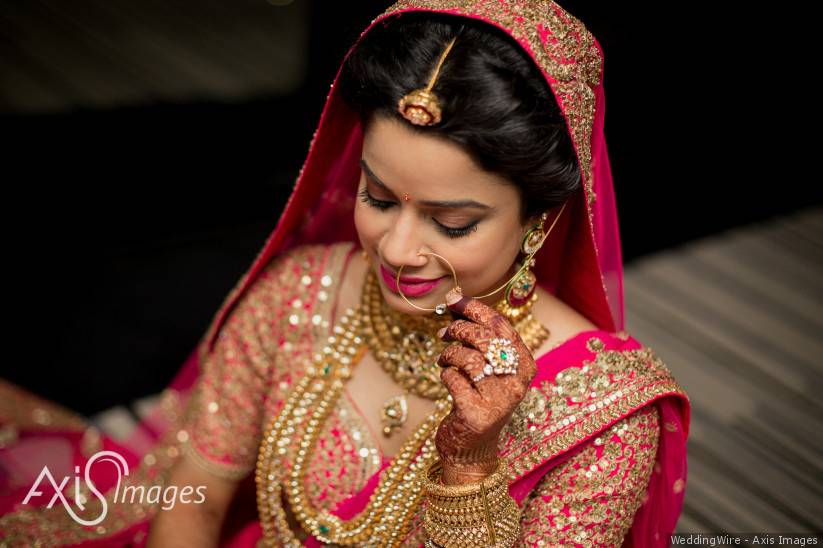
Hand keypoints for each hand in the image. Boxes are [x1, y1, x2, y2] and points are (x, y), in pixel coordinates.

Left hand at [434, 288, 537, 483]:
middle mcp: (517, 383)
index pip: (502, 326)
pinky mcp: (477, 414)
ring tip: (444, 358)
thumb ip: (478, 336)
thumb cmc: (478, 398)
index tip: (454, 299)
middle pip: (485, 339)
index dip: (476, 308)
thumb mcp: (486, 367)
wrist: (471, 447)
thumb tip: (455, 299)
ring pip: (469, 358)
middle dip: (459, 329)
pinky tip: (447, 380)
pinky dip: (445, 375)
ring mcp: (499, 400)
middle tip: (445, 334)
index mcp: (524, 365)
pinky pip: (454, 380)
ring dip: (449, 353)